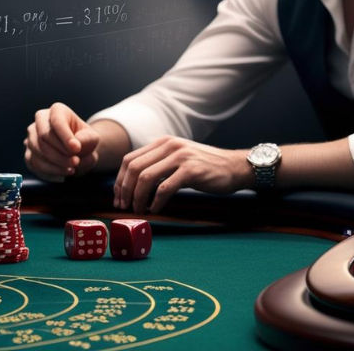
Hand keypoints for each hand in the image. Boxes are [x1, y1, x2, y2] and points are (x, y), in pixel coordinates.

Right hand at [24, 102, 99, 181]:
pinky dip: (51, 170)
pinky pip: (35, 162)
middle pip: (44, 135)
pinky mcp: (29, 153)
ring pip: (38, 150)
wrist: (77, 153)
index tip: (76, 149)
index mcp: (57, 110)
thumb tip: (73, 147)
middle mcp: (40, 120)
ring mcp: (32, 136)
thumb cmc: (83, 141)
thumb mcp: (91, 138)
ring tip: (72, 168)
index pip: (57, 121)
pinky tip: (64, 171)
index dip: (65, 136)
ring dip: (56, 162)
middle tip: (76, 161)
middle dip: (61, 152)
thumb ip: (85, 140)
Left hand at [113, 136, 251, 213]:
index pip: (129, 159)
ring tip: (139, 210)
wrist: (234, 166)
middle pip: (134, 168)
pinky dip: (156, 202)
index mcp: (162, 142)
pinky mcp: (191, 171)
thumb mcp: (178, 158)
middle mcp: (169, 146)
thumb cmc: (205, 167)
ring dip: (138, 197)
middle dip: (125, 191)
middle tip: (124, 207)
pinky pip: (165, 188)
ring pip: (146, 178)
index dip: (120, 180)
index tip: (118, 198)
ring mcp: (180, 157)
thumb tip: (133, 183)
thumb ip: (159, 164)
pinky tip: (156, 209)